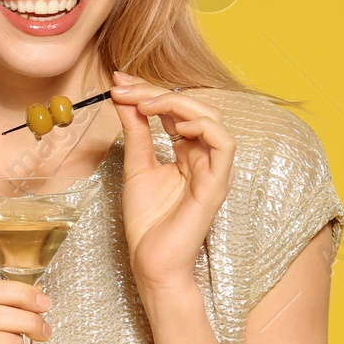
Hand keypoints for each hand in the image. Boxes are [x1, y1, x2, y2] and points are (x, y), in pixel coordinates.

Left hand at [109, 69, 234, 291]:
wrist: (151, 261)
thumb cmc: (148, 221)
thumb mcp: (136, 165)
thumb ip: (135, 131)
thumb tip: (123, 97)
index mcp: (188, 152)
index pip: (175, 109)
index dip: (148, 90)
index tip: (118, 82)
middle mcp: (204, 156)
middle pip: (193, 107)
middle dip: (157, 92)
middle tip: (125, 89)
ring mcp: (213, 169)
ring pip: (212, 118)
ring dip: (178, 103)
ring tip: (145, 104)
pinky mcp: (217, 184)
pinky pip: (224, 144)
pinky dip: (203, 126)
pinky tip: (174, 124)